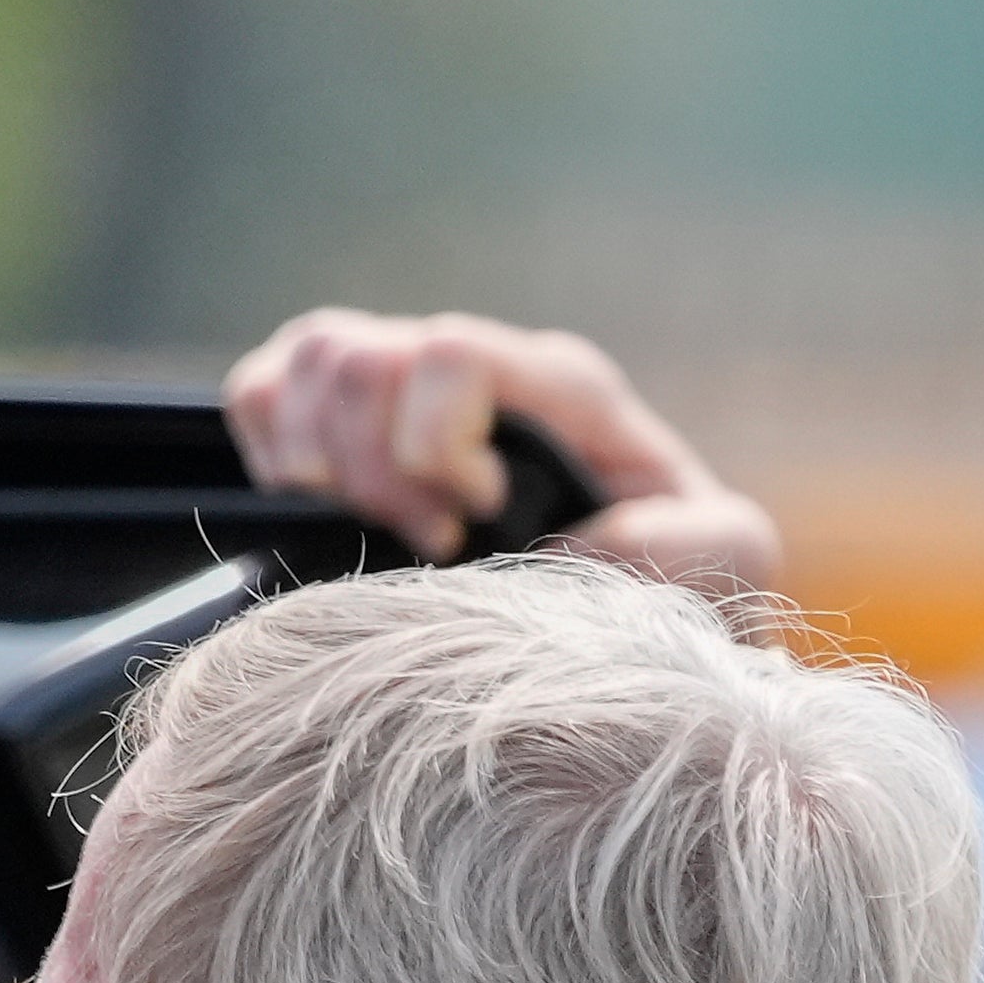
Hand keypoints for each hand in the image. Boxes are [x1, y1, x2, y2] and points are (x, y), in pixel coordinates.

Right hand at [225, 308, 783, 590]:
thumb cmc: (664, 591)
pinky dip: (267, 455)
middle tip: (426, 547)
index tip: (470, 525)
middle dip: (371, 471)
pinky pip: (260, 393)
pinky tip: (323, 517)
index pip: (449, 352)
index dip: (432, 446)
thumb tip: (573, 540)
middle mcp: (471, 370)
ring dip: (315, 465)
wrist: (615, 630)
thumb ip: (690, 536)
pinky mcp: (333, 430)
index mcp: (557, 386)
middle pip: (360, 356)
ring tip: (371, 536)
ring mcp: (399, 394)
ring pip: (307, 361)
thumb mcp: (722, 560)